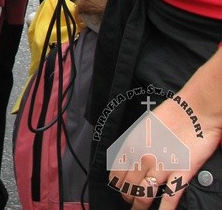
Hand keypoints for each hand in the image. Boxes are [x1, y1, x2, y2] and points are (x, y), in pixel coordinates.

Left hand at [108, 92, 221, 208]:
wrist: (194, 111)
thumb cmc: (170, 116)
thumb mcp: (143, 128)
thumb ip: (135, 146)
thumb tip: (127, 161)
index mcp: (132, 145)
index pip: (117, 174)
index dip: (119, 185)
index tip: (122, 190)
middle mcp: (143, 158)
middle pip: (129, 188)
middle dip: (128, 198)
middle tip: (131, 202)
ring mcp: (161, 167)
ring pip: (144, 196)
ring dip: (139, 207)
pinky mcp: (180, 174)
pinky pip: (170, 198)